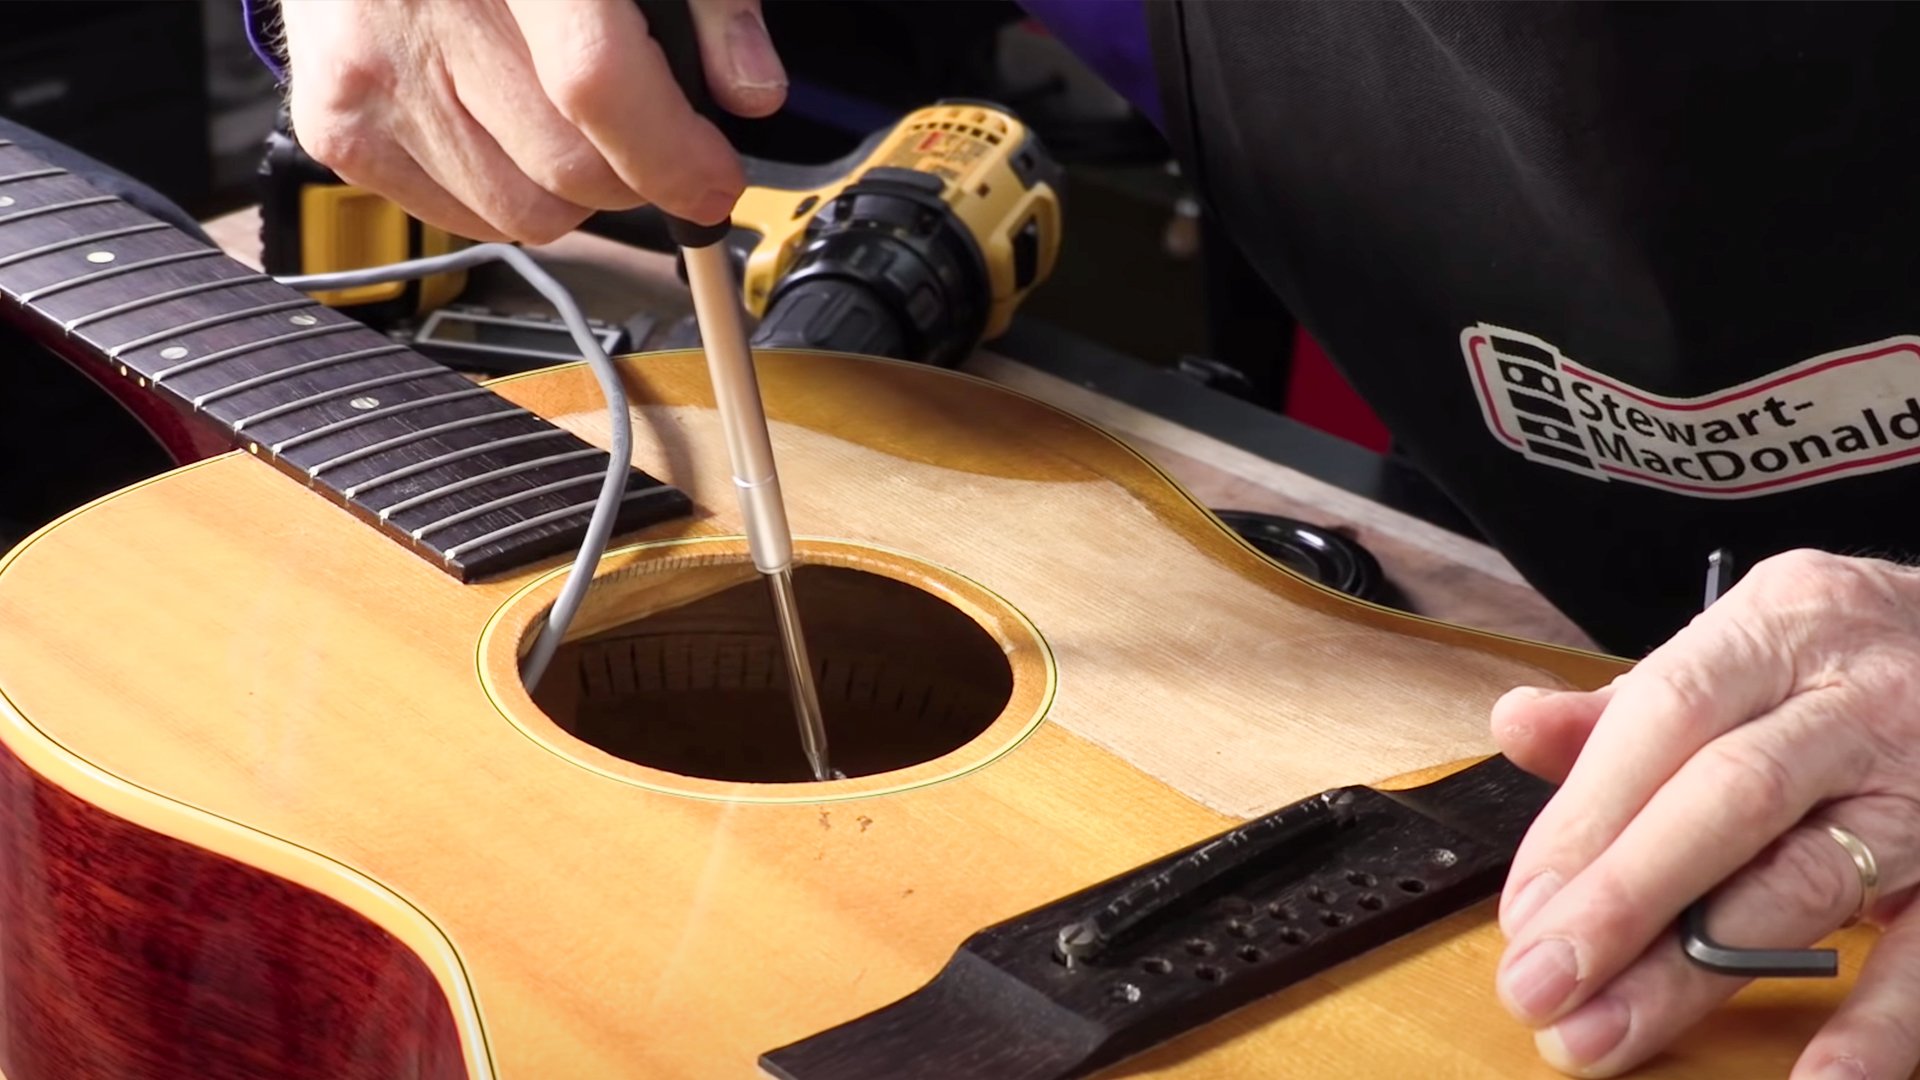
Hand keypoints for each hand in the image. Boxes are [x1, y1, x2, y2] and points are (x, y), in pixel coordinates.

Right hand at [278, 0, 785, 242]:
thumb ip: (711, 2)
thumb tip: (752, 90)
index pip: (598, 83)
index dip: (673, 152)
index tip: (713, 179)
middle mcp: (429, 7)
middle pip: (569, 169)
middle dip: (633, 177)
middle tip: (643, 142)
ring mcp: (371, 71)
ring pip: (521, 213)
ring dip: (568, 192)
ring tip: (562, 122)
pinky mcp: (336, 121)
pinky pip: (461, 218)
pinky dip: (501, 194)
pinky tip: (501, 128)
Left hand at [1491, 549, 1919, 1078]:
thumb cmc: (1841, 665)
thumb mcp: (1742, 652)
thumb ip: (1627, 709)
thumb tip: (1516, 727)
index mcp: (1779, 631)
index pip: (1666, 717)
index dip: (1587, 818)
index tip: (1524, 911)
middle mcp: (1857, 702)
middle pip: (1729, 800)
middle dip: (1623, 901)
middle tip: (1539, 985)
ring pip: (1810, 880)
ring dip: (1701, 970)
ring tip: (1610, 1033)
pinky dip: (1876, 1021)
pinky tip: (1817, 1077)